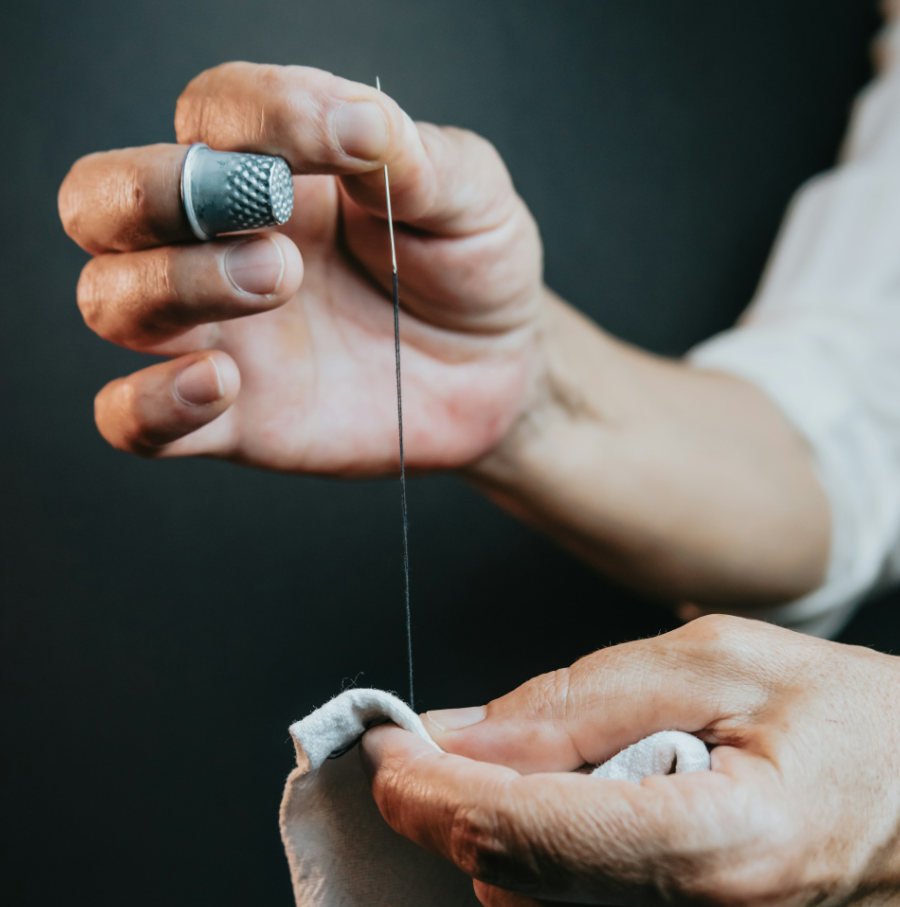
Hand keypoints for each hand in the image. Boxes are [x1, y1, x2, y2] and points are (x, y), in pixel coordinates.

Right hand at [59, 63, 542, 472]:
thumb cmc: (473, 270)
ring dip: (173, 286)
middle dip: (156, 194)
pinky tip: (220, 385)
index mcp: (276, 172)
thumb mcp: (466, 194)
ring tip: (277, 284)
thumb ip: (406, 152)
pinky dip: (147, 404)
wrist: (500, 371)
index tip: (348, 142)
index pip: (208, 113)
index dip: (255, 116)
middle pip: (102, 202)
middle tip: (269, 220)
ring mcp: (221, 334)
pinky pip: (134, 420)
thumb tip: (351, 116)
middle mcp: (224, 246)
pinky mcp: (233, 419)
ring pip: (109, 302)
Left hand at [363, 615, 899, 905]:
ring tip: (494, 760)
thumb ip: (583, 699)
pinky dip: (531, 845)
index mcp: (719, 847)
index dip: (436, 796)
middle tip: (413, 746)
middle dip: (444, 810)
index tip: (384, 755)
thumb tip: (465, 734)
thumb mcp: (719, 661)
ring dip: (486, 825)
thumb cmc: (847, 718)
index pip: (531, 837)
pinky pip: (574, 899)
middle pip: (516, 879)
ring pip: (533, 897)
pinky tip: (542, 794)